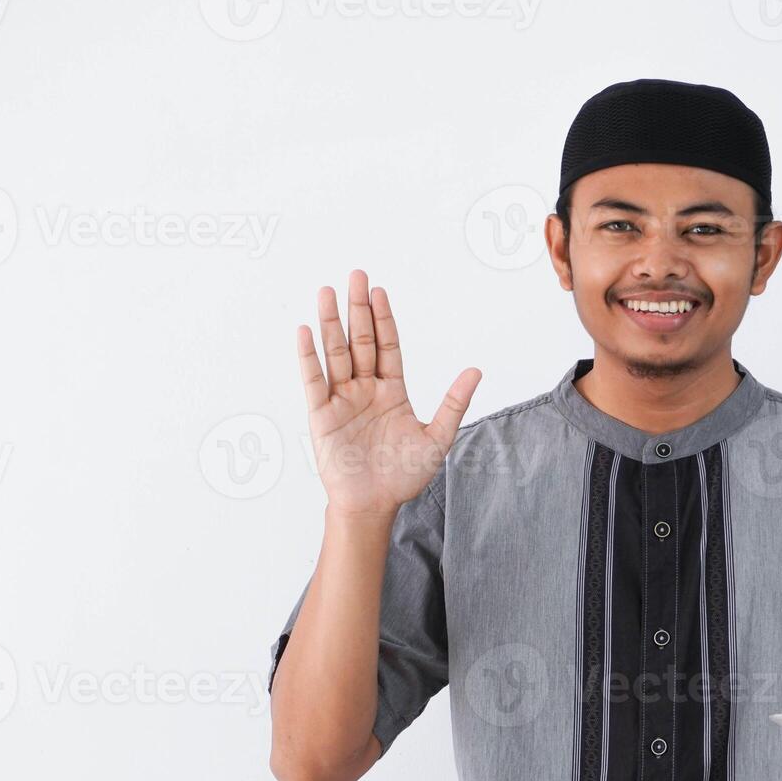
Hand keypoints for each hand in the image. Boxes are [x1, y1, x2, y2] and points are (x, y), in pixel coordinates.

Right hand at [297, 269, 480, 517]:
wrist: (374, 505)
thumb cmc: (404, 476)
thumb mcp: (437, 438)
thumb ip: (453, 403)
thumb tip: (476, 371)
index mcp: (391, 391)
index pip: (387, 346)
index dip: (383, 319)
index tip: (380, 291)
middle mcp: (365, 389)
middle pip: (360, 341)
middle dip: (358, 308)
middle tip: (356, 275)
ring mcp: (342, 400)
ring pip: (336, 353)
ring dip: (331, 323)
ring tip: (326, 292)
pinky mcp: (322, 415)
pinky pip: (314, 381)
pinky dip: (308, 357)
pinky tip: (305, 331)